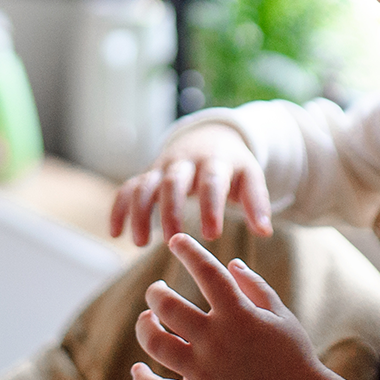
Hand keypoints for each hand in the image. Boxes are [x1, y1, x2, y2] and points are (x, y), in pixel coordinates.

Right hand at [110, 123, 271, 246]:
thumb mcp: (250, 177)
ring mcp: (163, 167)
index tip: (212, 235)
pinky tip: (115, 233)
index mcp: (215, 162)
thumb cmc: (233, 166)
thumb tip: (265, 231)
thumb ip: (257, 203)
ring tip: (139, 243)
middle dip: (171, 210)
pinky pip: (128, 188)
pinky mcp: (148, 174)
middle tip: (172, 241)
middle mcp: (186, 162)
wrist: (210, 136)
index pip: (212, 182)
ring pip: (145, 184)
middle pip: (174, 182)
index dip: (211, 207)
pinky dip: (119, 208)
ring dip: (140, 212)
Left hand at [130, 234, 379, 379]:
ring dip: (145, 327)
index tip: (176, 241)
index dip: (188, 251)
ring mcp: (205, 373)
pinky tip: (139, 368)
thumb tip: (231, 264)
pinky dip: (143, 379)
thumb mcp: (282, 318)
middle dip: (155, 293)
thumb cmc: (295, 360)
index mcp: (239, 316)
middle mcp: (217, 341)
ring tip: (147, 319)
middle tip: (156, 291)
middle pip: (167, 306)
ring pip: (156, 343)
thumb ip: (255, 288)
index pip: (206, 271)